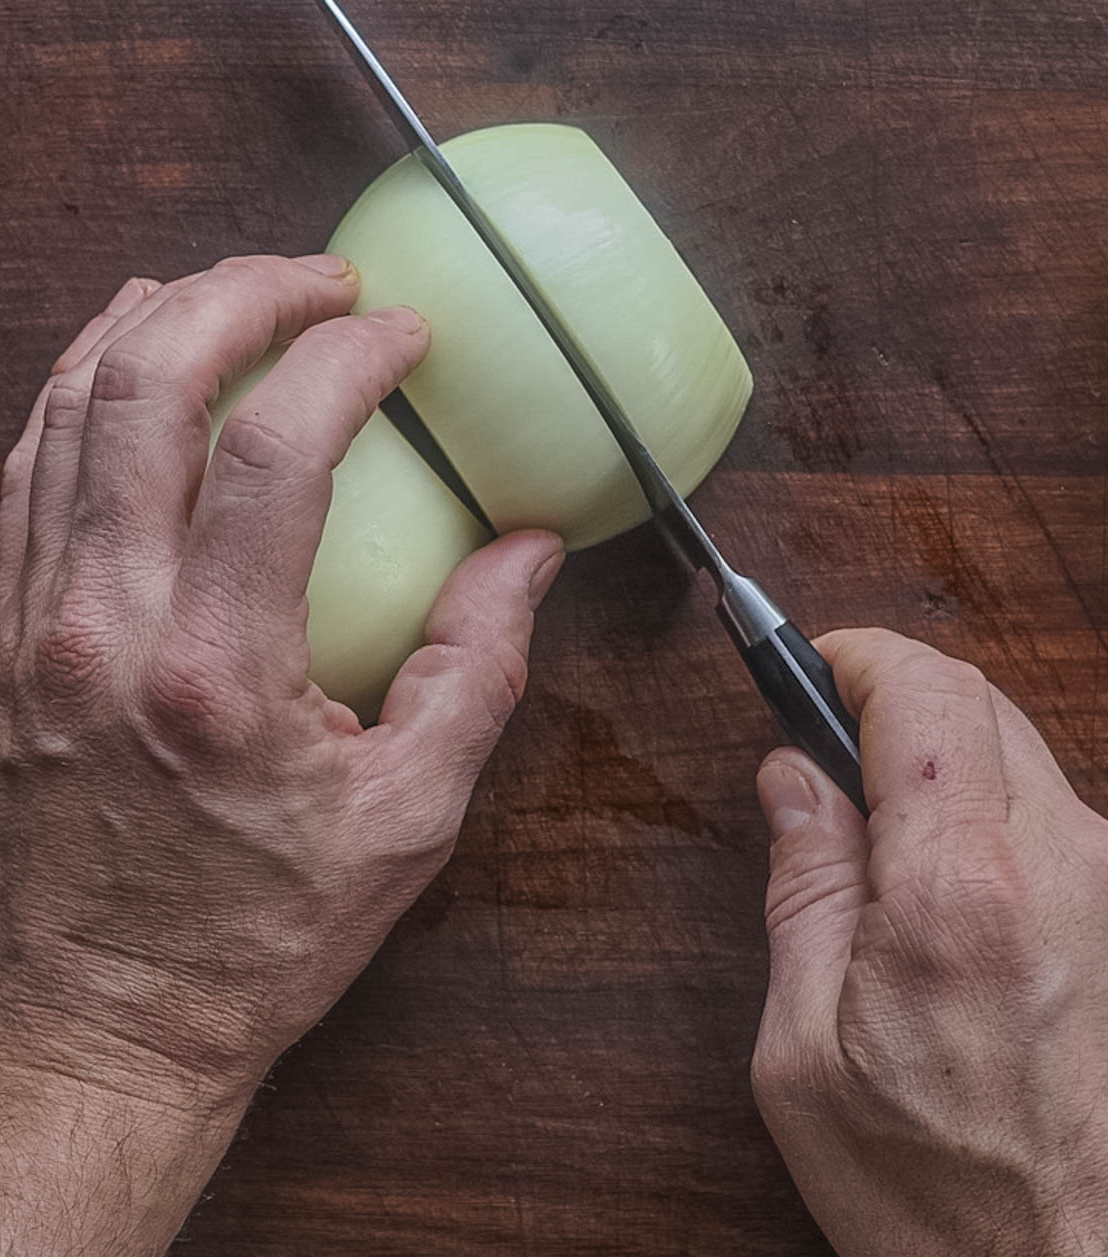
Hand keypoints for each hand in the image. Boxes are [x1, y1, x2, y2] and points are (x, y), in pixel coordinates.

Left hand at [0, 258, 561, 1254]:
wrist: (102, 1019)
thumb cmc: (258, 937)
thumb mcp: (407, 822)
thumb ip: (478, 670)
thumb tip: (527, 549)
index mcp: (217, 674)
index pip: (275, 451)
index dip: (347, 360)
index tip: (403, 333)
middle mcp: (105, 628)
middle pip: (145, 386)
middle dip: (240, 294)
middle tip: (319, 280)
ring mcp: (36, 625)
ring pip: (64, 406)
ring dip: (152, 319)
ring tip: (231, 288)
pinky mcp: (2, 635)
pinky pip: (25, 468)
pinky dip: (77, 385)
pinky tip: (129, 355)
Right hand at [751, 629, 1107, 1256]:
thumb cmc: (932, 1196)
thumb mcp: (804, 1053)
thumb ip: (803, 887)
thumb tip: (792, 779)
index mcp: (960, 893)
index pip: (925, 692)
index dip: (857, 656)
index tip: (810, 664)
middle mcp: (1061, 868)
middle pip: (976, 702)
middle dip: (893, 701)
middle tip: (826, 751)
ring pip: (1017, 751)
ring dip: (941, 758)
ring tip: (879, 837)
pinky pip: (1048, 812)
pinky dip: (984, 807)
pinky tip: (940, 881)